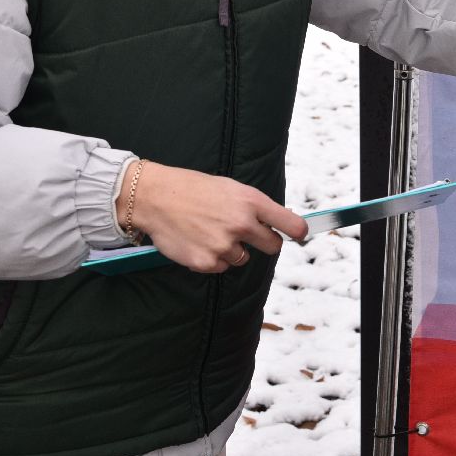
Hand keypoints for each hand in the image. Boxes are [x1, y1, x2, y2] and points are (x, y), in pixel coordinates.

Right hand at [124, 160, 309, 272]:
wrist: (156, 198)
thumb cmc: (193, 189)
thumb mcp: (231, 188)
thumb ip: (254, 207)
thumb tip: (277, 221)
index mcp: (251, 202)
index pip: (290, 224)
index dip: (298, 232)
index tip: (299, 235)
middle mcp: (241, 224)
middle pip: (272, 247)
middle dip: (265, 243)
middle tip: (246, 235)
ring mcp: (224, 245)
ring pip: (243, 258)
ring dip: (232, 250)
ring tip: (210, 232)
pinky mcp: (207, 262)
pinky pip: (221, 267)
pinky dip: (212, 259)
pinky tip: (197, 241)